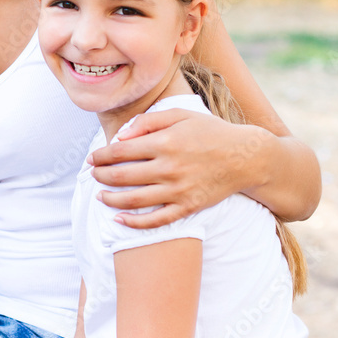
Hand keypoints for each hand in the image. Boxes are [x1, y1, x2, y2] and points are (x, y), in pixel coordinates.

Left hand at [88, 109, 265, 227]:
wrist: (246, 157)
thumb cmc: (210, 132)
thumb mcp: (181, 114)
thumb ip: (148, 121)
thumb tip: (120, 137)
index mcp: (165, 142)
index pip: (120, 152)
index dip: (100, 156)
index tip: (92, 159)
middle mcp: (169, 167)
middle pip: (121, 176)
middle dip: (100, 177)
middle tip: (93, 176)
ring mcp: (178, 190)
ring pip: (133, 200)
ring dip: (111, 200)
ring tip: (100, 196)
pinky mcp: (188, 207)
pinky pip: (155, 220)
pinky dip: (134, 223)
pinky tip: (120, 220)